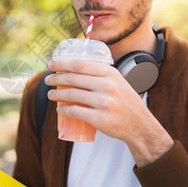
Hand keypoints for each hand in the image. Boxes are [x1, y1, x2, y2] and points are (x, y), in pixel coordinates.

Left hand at [46, 57, 173, 166]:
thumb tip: (74, 67)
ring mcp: (104, 103)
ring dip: (56, 94)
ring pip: (71, 95)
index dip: (62, 63)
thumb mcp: (118, 82)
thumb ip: (100, 74)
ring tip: (50, 94)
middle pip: (73, 78)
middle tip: (48, 80)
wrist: (139, 125)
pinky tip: (59, 109)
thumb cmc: (125, 102)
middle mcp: (107, 86)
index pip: (80, 64)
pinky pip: (75, 112)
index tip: (51, 64)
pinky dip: (63, 110)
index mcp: (111, 74)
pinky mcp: (100, 119)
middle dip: (56, 78)